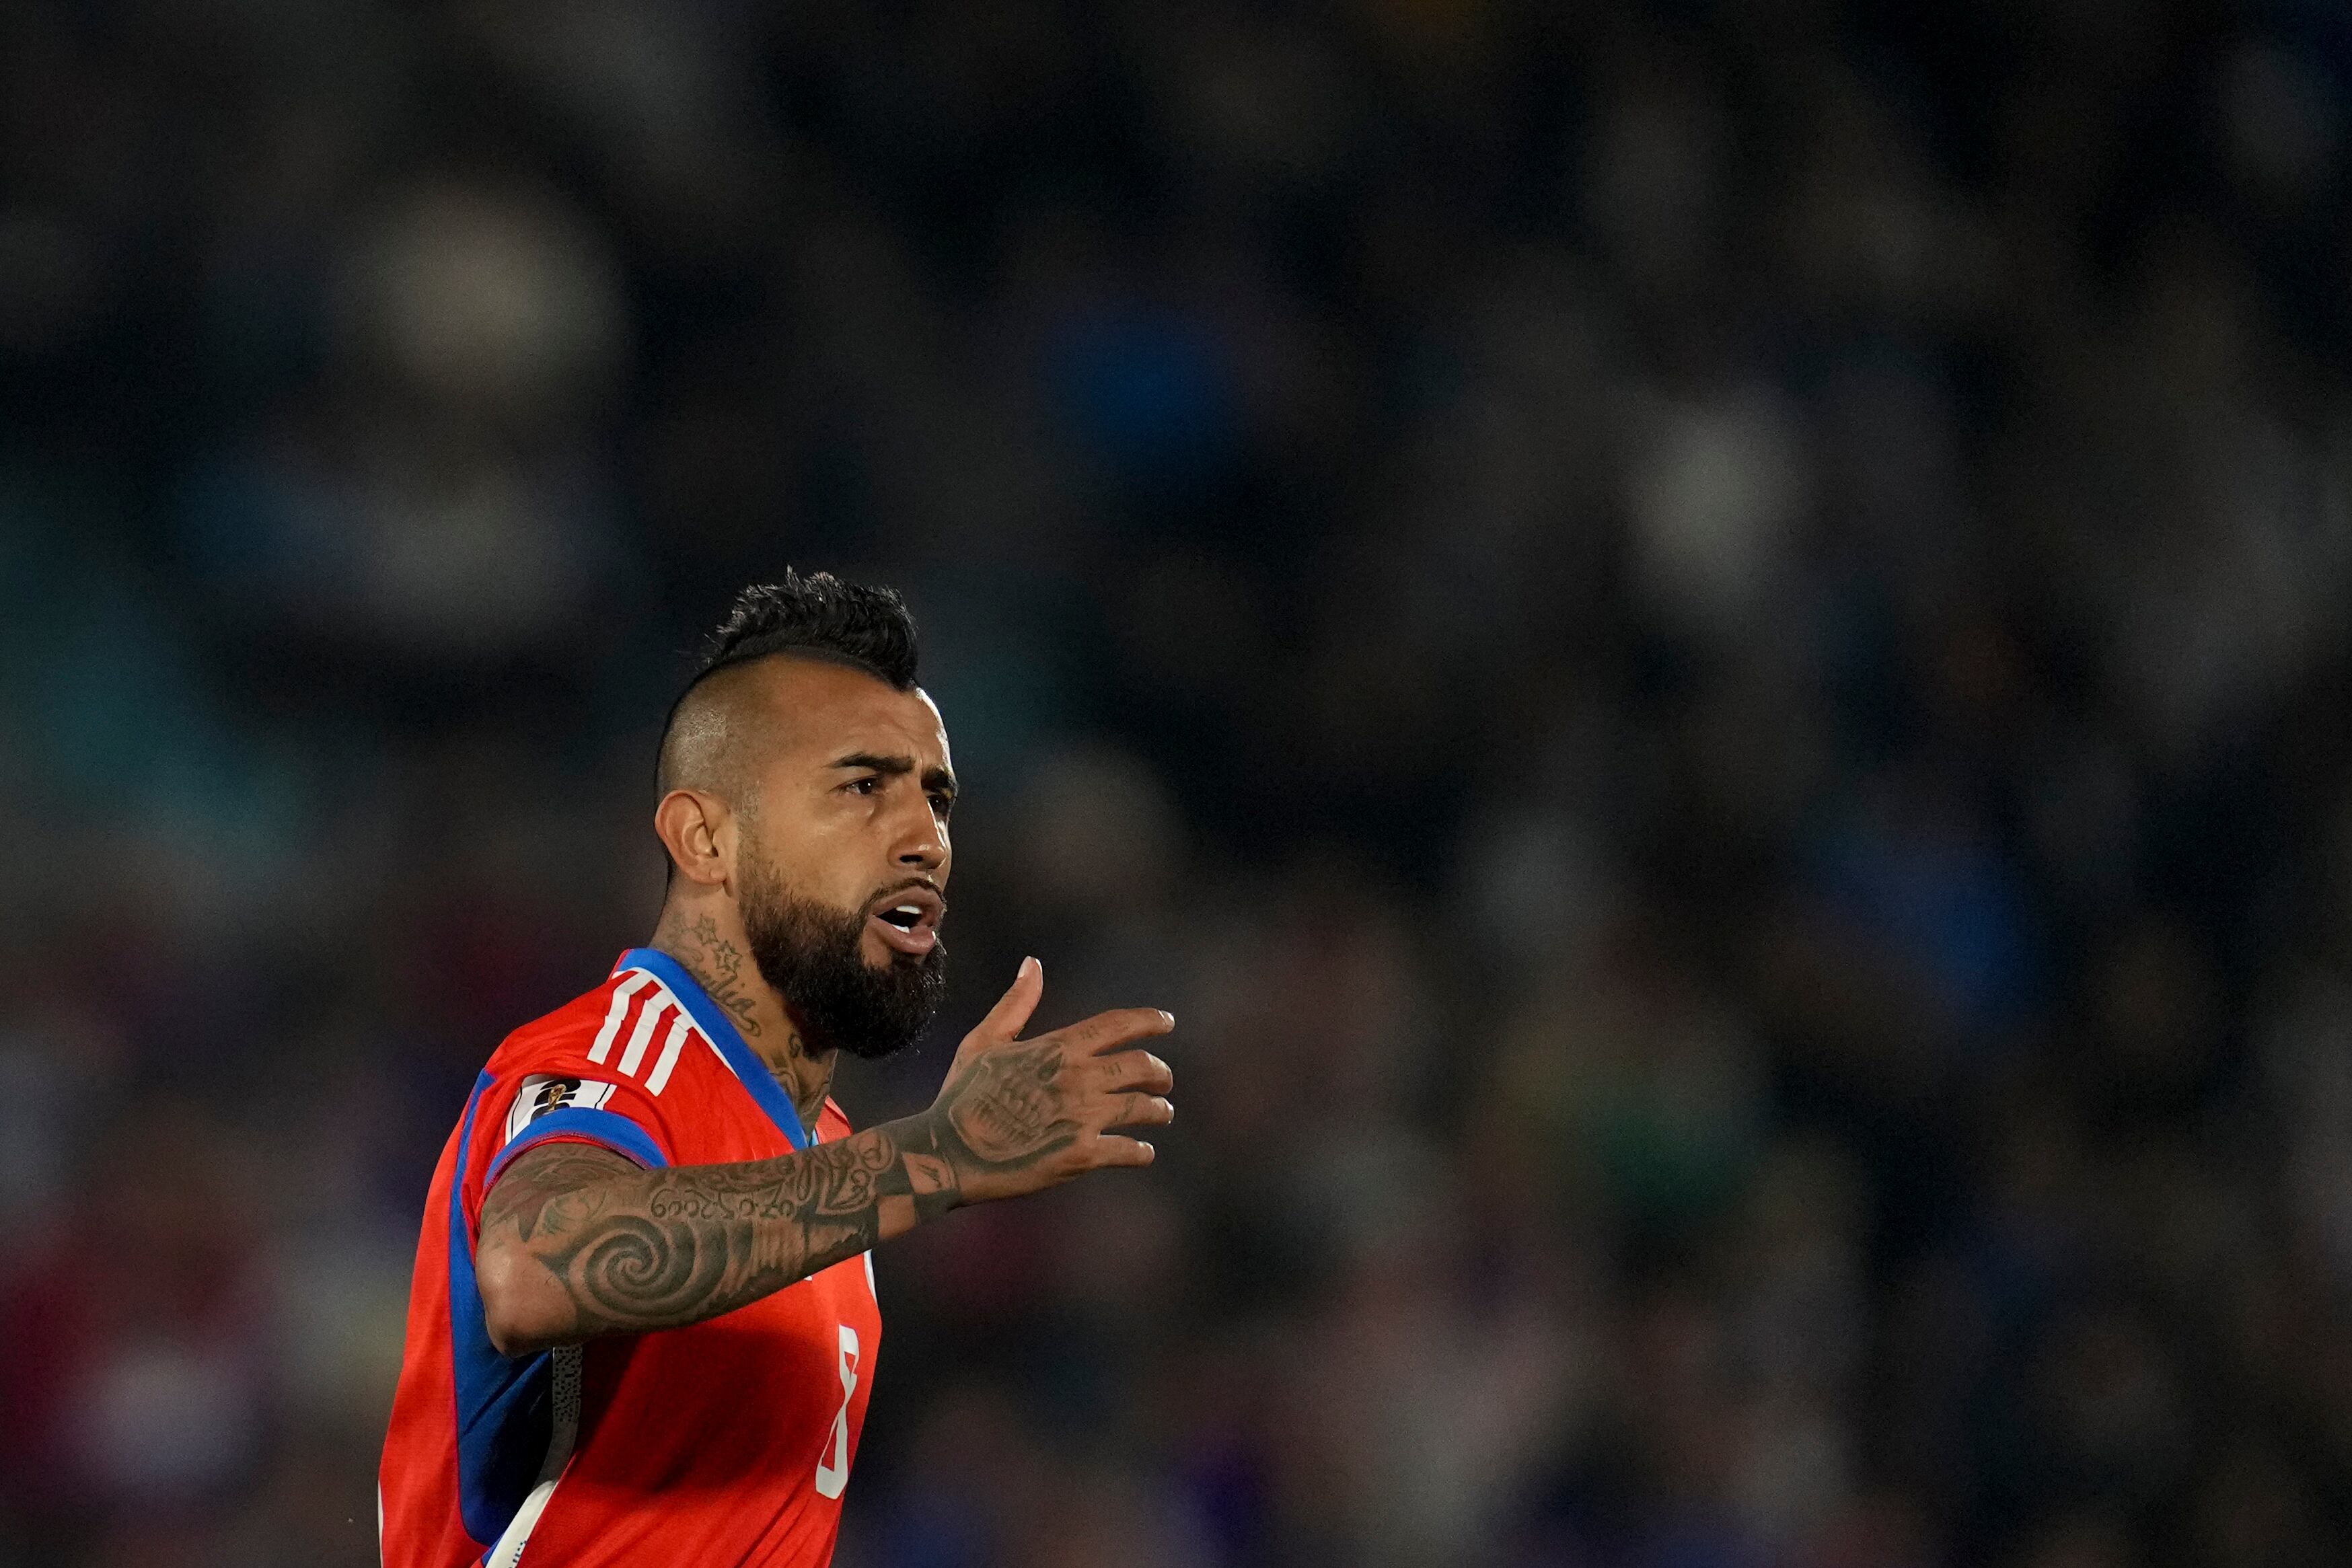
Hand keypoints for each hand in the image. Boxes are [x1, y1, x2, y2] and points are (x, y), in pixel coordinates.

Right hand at [918, 957, 1174, 1207]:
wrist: (947, 1155)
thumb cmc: (961, 1097)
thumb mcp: (983, 1042)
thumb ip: (1016, 1003)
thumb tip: (1034, 963)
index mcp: (1058, 1048)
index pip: (1118, 1024)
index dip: (1148, 1020)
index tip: (1167, 1022)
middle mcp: (1078, 1078)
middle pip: (1141, 1066)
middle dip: (1159, 1072)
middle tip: (1164, 1080)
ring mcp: (1082, 1118)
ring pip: (1143, 1108)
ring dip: (1158, 1110)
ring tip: (1161, 1113)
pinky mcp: (1081, 1156)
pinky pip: (1129, 1151)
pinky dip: (1141, 1152)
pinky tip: (1142, 1151)